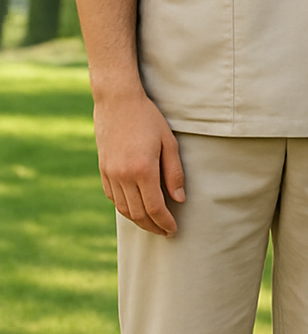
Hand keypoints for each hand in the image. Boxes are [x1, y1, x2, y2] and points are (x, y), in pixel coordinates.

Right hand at [94, 91, 183, 235]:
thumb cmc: (149, 119)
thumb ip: (174, 173)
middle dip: (153, 226)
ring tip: (152, 225)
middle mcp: (123, 175)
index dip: (165, 222)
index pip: (154, 207)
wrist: (117, 102)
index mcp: (142, 170)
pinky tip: (136, 209)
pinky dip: (124, 207)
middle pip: (138, 213)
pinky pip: (113, 197)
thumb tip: (179, 200)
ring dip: (138, 220)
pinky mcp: (102, 169)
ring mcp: (110, 173)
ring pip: (123, 208)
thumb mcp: (170, 143)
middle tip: (165, 232)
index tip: (173, 230)